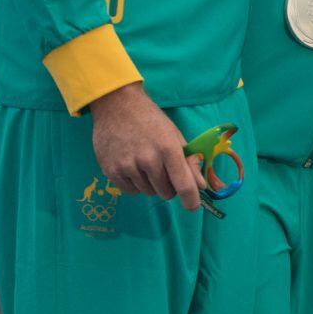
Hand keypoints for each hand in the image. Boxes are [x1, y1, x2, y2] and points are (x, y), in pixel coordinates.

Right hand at [87, 83, 204, 210]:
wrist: (118, 106)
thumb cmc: (151, 120)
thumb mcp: (175, 136)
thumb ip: (188, 161)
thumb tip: (201, 185)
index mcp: (168, 149)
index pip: (183, 184)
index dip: (191, 200)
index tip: (193, 207)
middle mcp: (148, 159)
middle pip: (166, 192)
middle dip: (170, 186)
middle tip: (165, 171)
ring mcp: (128, 166)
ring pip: (148, 192)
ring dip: (152, 184)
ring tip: (147, 164)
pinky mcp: (111, 171)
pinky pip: (130, 191)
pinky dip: (135, 184)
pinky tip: (133, 167)